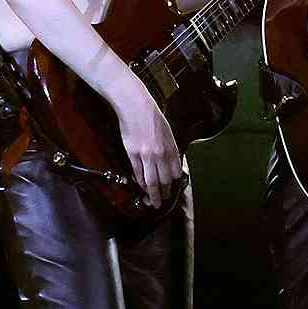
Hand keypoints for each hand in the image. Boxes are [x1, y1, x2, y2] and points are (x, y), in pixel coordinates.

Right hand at [111, 76, 181, 207]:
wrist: (135, 106)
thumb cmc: (151, 116)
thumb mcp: (167, 132)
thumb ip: (169, 148)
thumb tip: (170, 162)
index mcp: (171, 148)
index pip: (175, 172)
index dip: (173, 182)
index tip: (171, 186)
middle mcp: (160, 154)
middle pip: (164, 179)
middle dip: (165, 192)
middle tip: (163, 200)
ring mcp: (146, 155)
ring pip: (151, 181)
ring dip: (153, 194)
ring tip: (153, 202)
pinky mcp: (132, 154)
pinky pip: (138, 173)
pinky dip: (140, 181)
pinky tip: (141, 186)